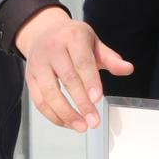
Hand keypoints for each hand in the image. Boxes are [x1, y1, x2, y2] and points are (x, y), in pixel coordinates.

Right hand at [14, 7, 132, 131]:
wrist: (42, 32)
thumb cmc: (72, 39)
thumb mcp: (93, 43)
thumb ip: (110, 58)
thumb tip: (128, 69)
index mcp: (72, 38)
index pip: (82, 62)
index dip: (90, 81)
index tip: (98, 100)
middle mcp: (53, 50)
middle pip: (67, 79)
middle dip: (81, 102)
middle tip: (93, 121)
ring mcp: (38, 64)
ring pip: (49, 93)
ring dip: (66, 113)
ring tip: (82, 127)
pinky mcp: (29, 78)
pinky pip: (39, 100)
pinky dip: (53, 115)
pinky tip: (68, 123)